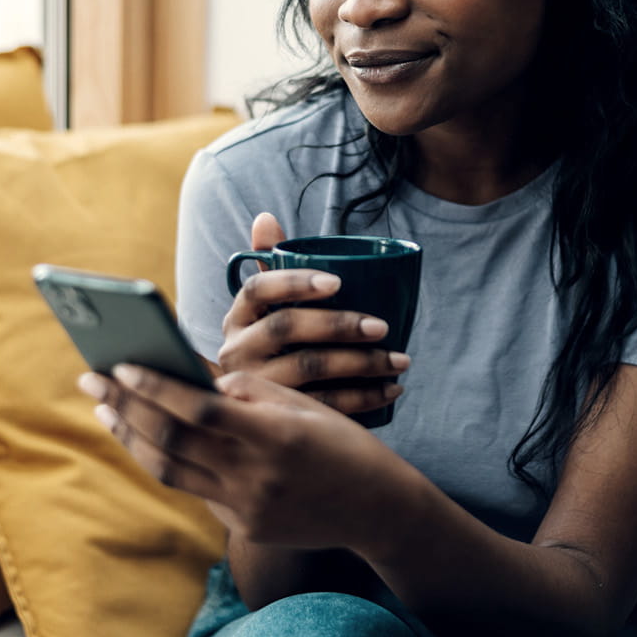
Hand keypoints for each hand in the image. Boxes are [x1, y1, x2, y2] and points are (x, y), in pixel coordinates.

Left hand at [80, 365, 411, 550]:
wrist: (375, 506)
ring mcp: (246, 506)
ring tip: (106, 409)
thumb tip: (191, 373)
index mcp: (273, 436)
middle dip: (124, 406)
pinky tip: (145, 436)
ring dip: (130, 436)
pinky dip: (163, 458)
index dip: (155, 387)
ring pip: (169, 470)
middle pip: (171, 440)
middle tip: (92, 378)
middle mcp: (255, 476)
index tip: (121, 364)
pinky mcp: (243, 525)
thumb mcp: (300, 403)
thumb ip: (246, 390)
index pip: (199, 409)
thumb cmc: (340, 441)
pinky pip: (192, 487)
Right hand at [218, 212, 409, 415]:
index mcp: (237, 315)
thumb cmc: (275, 344)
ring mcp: (255, 387)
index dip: (296, 282)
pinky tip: (392, 389)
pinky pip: (323, 406)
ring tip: (400, 360)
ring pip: (308, 370)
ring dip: (361, 364)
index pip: (258, 288)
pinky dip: (363, 398)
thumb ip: (271, 264)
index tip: (338, 282)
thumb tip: (266, 218)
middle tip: (382, 326)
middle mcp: (237, 350)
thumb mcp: (268, 308)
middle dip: (338, 324)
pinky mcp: (278, 418)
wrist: (257, 410)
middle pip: (286, 328)